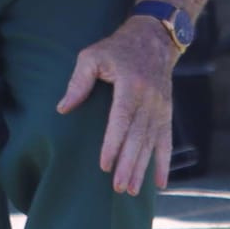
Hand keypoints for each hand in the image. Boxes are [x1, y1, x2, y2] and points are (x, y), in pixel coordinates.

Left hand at [57, 16, 179, 195]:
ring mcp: (160, 107)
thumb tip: (63, 108)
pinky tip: (160, 183)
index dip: (114, 144)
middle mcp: (149, 98)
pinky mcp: (166, 112)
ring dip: (143, 168)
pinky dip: (164, 163)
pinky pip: (166, 141)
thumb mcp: (93, 55)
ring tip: (131, 190)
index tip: (105, 165)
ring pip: (151, 143)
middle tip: (118, 187)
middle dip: (128, 164)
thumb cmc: (117, 48)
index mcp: (130, 85)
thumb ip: (78, 81)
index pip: (121, 119)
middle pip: (138, 137)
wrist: (154, 38)